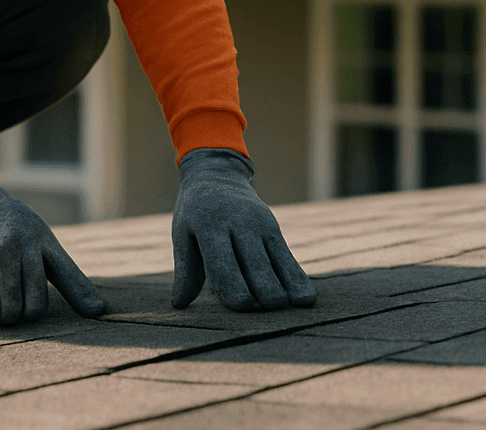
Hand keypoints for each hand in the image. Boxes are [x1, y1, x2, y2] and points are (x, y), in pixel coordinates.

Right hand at [0, 148, 106, 324]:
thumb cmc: (13, 228)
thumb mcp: (43, 242)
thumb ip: (69, 277)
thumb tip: (100, 311)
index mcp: (44, 239)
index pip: (68, 274)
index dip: (83, 295)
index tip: (99, 311)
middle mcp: (23, 245)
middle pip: (33, 308)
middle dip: (23, 313)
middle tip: (14, 300)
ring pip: (8, 313)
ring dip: (3, 316)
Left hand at [171, 148, 315, 310]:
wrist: (217, 174)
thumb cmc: (195, 212)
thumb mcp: (182, 234)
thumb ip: (186, 270)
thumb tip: (179, 304)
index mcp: (210, 227)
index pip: (225, 266)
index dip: (235, 292)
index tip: (242, 307)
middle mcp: (239, 225)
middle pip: (257, 270)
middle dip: (262, 298)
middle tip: (259, 310)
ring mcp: (260, 226)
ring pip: (277, 267)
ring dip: (281, 294)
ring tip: (282, 310)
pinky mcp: (274, 230)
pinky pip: (288, 260)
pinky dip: (298, 281)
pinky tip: (305, 301)